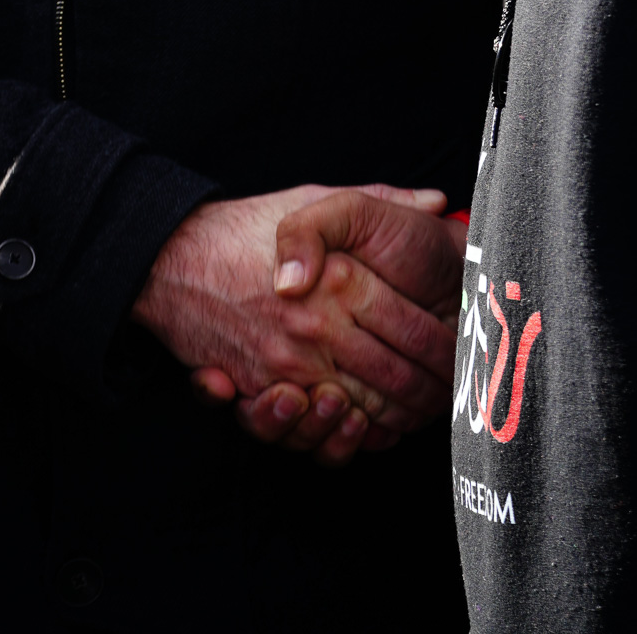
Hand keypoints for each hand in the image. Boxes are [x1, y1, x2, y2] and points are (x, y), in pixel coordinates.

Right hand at [132, 185, 455, 462]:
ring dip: (390, 421)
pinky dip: (338, 438)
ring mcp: (285, 365)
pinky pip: (311, 431)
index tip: (463, 352)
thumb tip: (435, 200)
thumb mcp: (315, 199)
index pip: (414, 329)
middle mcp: (314, 326)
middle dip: (429, 393)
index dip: (447, 348)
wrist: (172, 257)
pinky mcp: (258, 391)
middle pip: (394, 378)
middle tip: (448, 394)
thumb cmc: (245, 226)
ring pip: (358, 414)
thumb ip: (380, 198)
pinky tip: (358, 425)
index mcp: (337, 278)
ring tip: (409, 413)